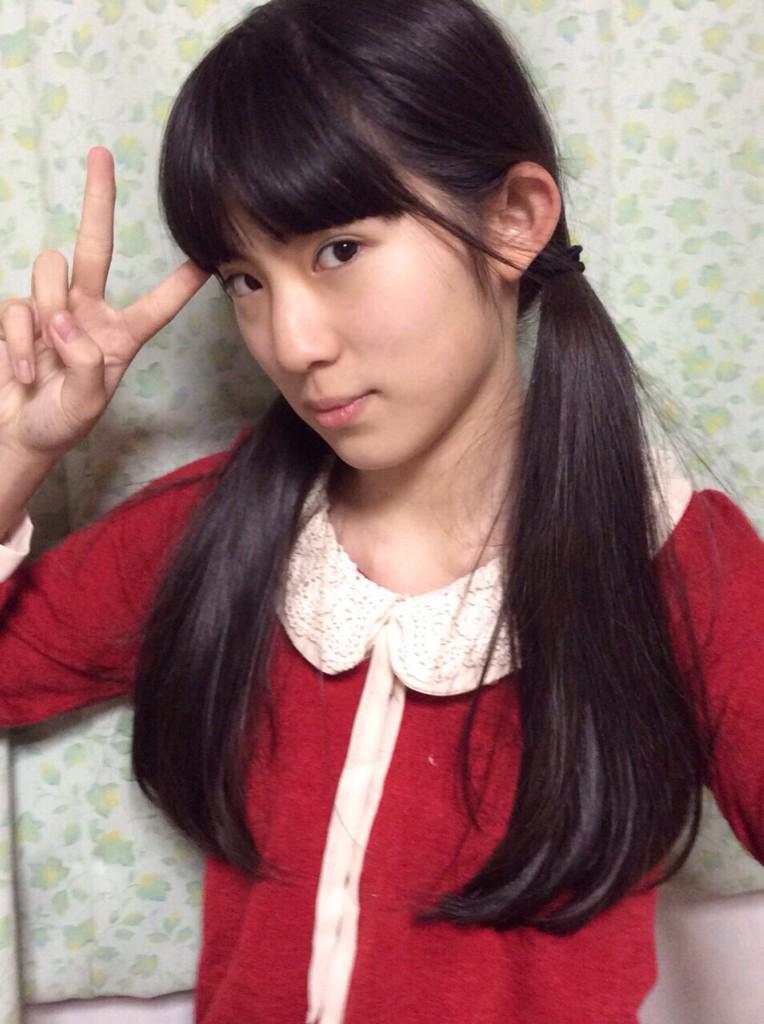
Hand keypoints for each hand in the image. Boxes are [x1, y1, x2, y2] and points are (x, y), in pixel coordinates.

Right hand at [0, 147, 209, 463]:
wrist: (14, 434)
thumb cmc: (59, 424)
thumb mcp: (85, 404)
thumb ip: (84, 364)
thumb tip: (65, 320)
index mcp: (120, 337)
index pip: (157, 305)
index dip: (180, 282)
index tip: (205, 256)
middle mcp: (88, 314)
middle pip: (95, 246)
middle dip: (98, 200)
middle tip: (101, 155)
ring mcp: (50, 310)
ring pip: (49, 270)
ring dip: (47, 310)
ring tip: (45, 359)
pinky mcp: (16, 314)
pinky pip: (17, 307)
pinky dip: (19, 341)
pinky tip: (24, 371)